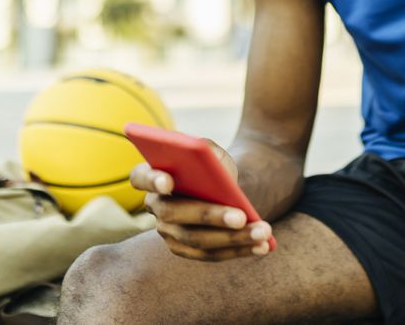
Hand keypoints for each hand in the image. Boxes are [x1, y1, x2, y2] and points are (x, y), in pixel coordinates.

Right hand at [130, 139, 273, 261]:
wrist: (222, 187)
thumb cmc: (213, 164)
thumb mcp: (211, 151)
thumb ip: (206, 150)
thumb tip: (209, 160)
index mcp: (152, 174)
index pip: (140, 177)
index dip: (151, 179)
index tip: (168, 181)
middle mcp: (155, 205)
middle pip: (176, 214)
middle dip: (210, 216)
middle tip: (242, 217)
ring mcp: (167, 231)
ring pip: (196, 240)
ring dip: (233, 239)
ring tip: (264, 232)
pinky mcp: (185, 249)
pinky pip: (210, 255)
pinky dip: (237, 251)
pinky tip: (262, 246)